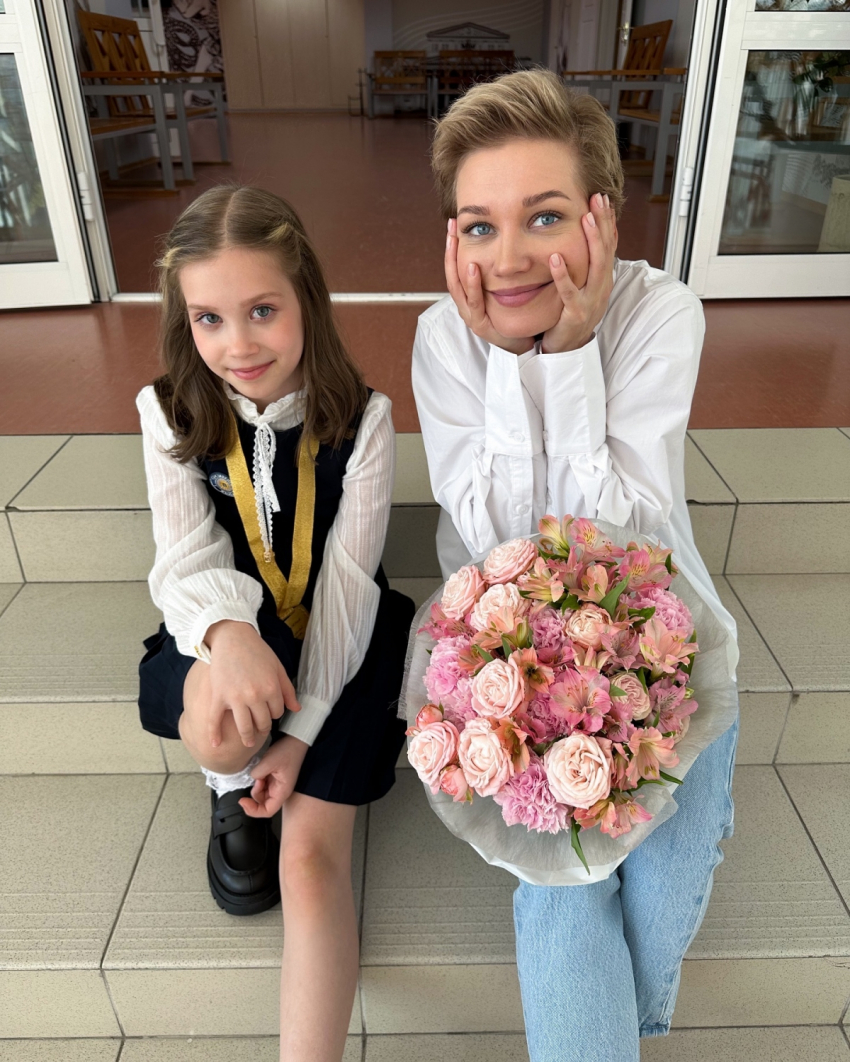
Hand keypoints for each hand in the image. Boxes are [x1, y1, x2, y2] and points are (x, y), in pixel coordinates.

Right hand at [205, 620, 300, 748]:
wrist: (232, 638)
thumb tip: (296, 709)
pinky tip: (215, 744)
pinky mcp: (219, 696)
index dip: (274, 713)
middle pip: (262, 722)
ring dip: (247, 738)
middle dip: (263, 727)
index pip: (277, 713)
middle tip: (260, 729)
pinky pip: (215, 720)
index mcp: (271, 688)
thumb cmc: (257, 652)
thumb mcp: (277, 668)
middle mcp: (255, 696)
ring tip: (248, 743)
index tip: (269, 711)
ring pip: (244, 727)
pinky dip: (214, 734)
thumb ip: (288, 690)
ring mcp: (236, 698)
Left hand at [239, 735, 309, 817]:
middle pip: (263, 804)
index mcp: (282, 791)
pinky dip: (258, 781)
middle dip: (255, 794)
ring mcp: (277, 785)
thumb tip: (253, 778)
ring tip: (260, 773)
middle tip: (257, 779)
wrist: (295, 740)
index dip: (253, 811)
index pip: (268, 811)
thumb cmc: (287, 751)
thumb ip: (257, 773)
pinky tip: (261, 771)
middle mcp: (280, 791)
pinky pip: (262, 786)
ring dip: (256, 787)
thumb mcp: (270, 761)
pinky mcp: (274, 779)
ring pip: (261, 795)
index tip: (243, 801)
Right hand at [444, 218, 532, 355]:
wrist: (520, 343)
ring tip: (456, 243)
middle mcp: (466, 304)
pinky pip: (475, 302)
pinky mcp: (480, 325)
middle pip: (451, 274)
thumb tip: (502, 240)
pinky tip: (474, 268)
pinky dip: (473, 285)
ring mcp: (471, 315)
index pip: (455, 267)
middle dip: (450, 250)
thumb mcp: (502, 288)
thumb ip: (498, 270)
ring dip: (456, 263)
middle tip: (451, 227)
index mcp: (469, 295)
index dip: (452, 247)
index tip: (454, 225)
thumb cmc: (512, 315)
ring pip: (458, 287)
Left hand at [540, 193, 616, 354]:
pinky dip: (563, 274)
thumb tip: (584, 240)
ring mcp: (590, 301)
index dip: (607, 222)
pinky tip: (555, 257)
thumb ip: (583, 266)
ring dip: (591, 241)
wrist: (567, 349)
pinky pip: (569, 292)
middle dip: (602, 223)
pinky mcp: (575, 314)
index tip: (601, 199)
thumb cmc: (570, 316)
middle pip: (606, 250)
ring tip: (585, 219)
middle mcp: (600, 288)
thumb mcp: (581, 286)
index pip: (609, 245)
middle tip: (597, 199)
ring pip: (595, 267)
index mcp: (602, 280)